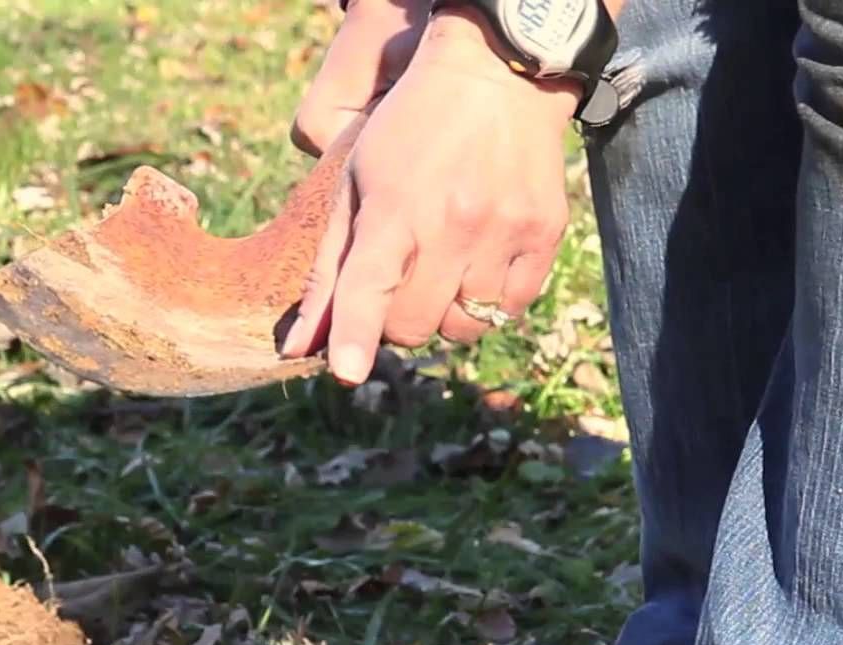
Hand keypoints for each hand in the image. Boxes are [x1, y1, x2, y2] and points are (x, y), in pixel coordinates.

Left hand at [279, 9, 578, 384]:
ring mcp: (503, 231)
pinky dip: (487, 304)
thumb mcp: (355, 185)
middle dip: (396, 321)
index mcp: (395, 208)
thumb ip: (328, 271)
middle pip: (414, 324)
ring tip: (440, 270)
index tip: (347, 373)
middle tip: (399, 283)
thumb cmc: (409, 132)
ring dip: (443, 315)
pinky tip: (477, 266)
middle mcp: (452, 223)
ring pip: (463, 327)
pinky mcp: (543, 234)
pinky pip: (510, 309)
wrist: (497, 74)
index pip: (369, 287)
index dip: (355, 337)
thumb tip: (299, 346)